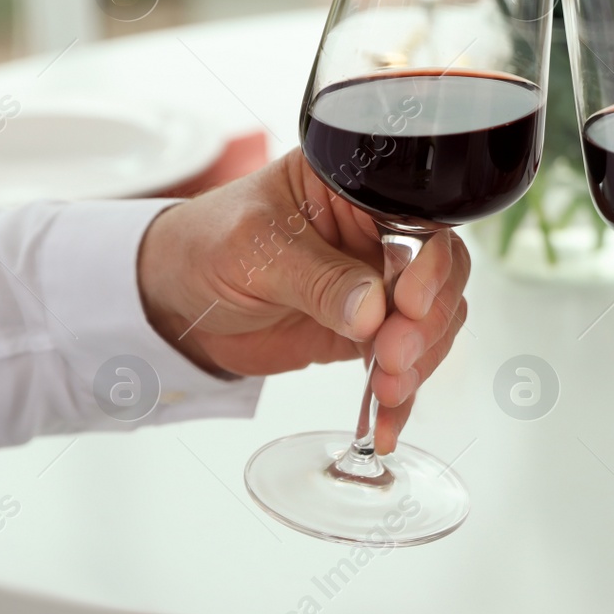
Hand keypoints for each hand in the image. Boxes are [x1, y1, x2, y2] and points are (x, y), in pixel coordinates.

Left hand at [138, 149, 469, 452]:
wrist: (173, 299)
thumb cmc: (205, 246)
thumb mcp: (256, 251)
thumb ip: (317, 279)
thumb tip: (373, 310)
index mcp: (357, 192)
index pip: (420, 221)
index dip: (429, 264)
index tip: (410, 304)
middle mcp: (378, 235)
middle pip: (440, 275)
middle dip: (428, 322)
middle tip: (394, 356)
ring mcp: (378, 286)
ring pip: (433, 322)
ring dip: (421, 361)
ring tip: (388, 391)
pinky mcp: (368, 333)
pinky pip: (403, 362)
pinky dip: (400, 395)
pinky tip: (387, 421)